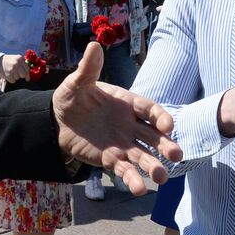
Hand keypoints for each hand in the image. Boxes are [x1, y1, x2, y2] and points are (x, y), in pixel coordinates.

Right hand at [0, 54, 28, 83]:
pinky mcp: (8, 75)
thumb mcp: (16, 59)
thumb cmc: (8, 61)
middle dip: (20, 75)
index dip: (27, 73)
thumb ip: (23, 65)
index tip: (26, 76)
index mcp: (20, 59)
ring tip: (10, 71)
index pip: (27, 69)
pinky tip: (7, 74)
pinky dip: (10, 79)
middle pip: (23, 75)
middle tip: (15, 72)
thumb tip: (28, 77)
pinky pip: (13, 81)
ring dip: (14, 76)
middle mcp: (17, 64)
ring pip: (18, 78)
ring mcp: (12, 69)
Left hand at [53, 42, 181, 194]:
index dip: (160, 117)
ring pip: (143, 155)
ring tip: (161, 178)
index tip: (167, 126)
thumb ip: (88, 69)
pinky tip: (139, 189)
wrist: (58, 121)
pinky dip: (132, 179)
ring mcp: (123, 143)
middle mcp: (131, 124)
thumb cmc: (72, 97)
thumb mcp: (77, 82)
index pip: (149, 110)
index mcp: (128, 103)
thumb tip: (94, 45)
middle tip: (177, 156)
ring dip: (153, 166)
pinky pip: (124, 169)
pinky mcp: (112, 159)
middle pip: (153, 136)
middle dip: (166, 145)